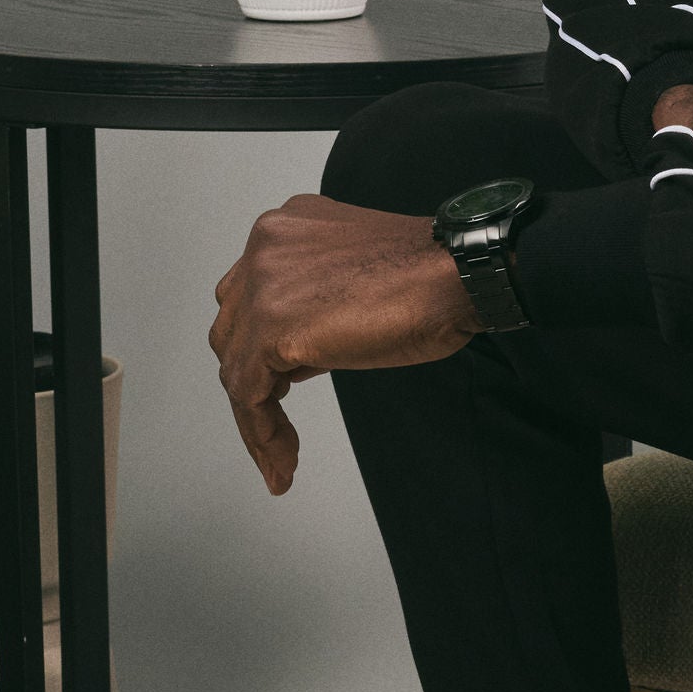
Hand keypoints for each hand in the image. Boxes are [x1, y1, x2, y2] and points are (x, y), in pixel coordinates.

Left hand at [210, 197, 473, 493]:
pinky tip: (281, 462)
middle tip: (278, 422)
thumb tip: (296, 351)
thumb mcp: (354, 283)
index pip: (249, 298)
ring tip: (282, 455)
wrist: (459, 276)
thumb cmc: (430, 278)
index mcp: (284, 230)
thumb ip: (312, 306)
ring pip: (236, 365)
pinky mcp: (273, 327)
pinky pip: (247, 395)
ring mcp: (264, 284)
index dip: (261, 347)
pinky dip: (261, 435)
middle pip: (233, 330)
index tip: (279, 386)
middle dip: (255, 378)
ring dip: (257, 416)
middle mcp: (265, 248)